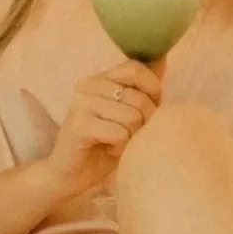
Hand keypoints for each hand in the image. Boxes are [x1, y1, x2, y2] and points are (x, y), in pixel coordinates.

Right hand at [43, 58, 164, 200]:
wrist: (69, 176)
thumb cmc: (105, 144)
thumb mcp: (127, 113)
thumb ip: (142, 89)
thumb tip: (163, 58)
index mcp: (100, 78)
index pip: (135, 68)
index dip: (152, 89)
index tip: (149, 110)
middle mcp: (88, 84)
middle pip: (138, 97)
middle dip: (144, 122)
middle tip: (129, 136)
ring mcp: (81, 103)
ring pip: (132, 117)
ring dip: (131, 138)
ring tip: (117, 143)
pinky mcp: (79, 125)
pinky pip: (119, 134)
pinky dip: (120, 148)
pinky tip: (108, 150)